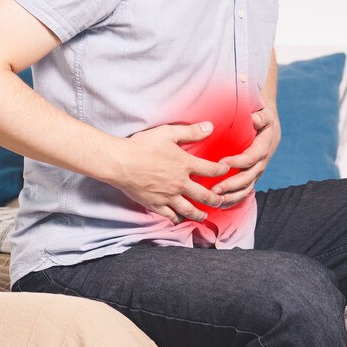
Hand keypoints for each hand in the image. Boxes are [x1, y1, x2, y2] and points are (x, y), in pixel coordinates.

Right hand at [107, 122, 230, 224]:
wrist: (120, 162)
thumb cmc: (142, 145)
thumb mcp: (168, 133)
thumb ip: (190, 131)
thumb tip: (210, 127)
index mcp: (185, 165)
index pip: (211, 170)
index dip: (222, 171)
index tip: (226, 171)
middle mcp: (180, 183)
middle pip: (204, 195)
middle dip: (216, 199)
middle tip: (221, 201)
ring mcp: (168, 196)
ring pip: (189, 210)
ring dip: (200, 214)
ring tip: (205, 216)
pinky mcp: (155, 204)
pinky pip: (170, 216)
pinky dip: (178, 219)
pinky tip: (181, 220)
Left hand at [212, 107, 280, 208]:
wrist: (270, 133)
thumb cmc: (264, 122)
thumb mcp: (266, 116)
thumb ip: (261, 117)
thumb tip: (255, 118)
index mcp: (262, 149)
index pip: (250, 158)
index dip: (237, 162)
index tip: (222, 162)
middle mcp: (260, 164)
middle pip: (247, 178)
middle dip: (230, 185)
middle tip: (214, 189)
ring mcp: (256, 173)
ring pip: (245, 189)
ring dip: (231, 196)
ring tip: (215, 201)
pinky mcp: (251, 179)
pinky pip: (244, 192)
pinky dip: (233, 200)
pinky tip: (220, 206)